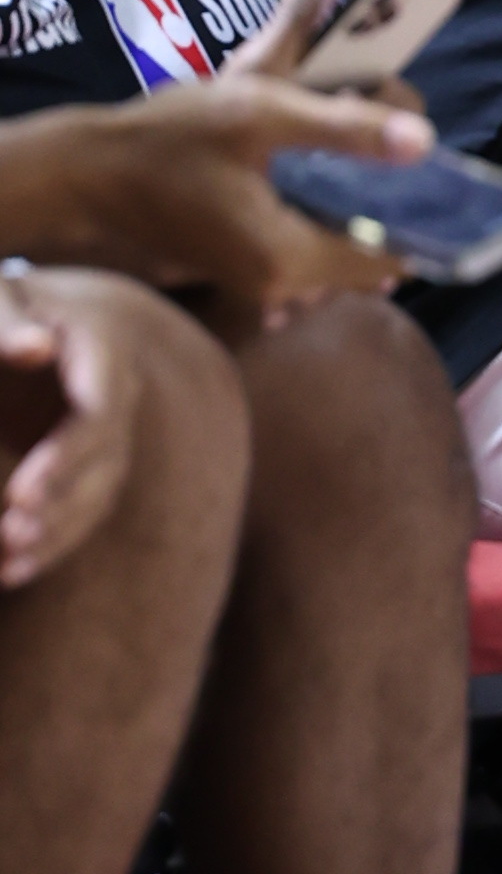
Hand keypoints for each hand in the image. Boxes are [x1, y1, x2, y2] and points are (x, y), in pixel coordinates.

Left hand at [0, 268, 165, 588]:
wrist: (43, 317)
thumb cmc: (12, 305)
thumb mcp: (1, 300)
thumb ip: (7, 322)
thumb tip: (36, 346)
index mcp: (103, 354)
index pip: (97, 414)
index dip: (65, 458)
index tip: (19, 493)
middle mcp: (117, 399)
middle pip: (104, 463)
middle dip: (60, 505)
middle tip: (12, 531)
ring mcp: (110, 436)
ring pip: (97, 496)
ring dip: (56, 535)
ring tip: (8, 560)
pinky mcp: (90, 464)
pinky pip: (82, 511)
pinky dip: (50, 545)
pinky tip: (9, 572)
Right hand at [6, 72, 431, 324]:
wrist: (86, 174)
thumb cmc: (167, 141)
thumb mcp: (261, 114)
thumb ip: (344, 129)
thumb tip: (422, 141)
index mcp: (291, 259)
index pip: (391, 257)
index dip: (422, 215)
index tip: (431, 169)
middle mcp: (281, 285)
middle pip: (369, 257)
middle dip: (388, 207)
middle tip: (388, 148)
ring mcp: (259, 283)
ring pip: (339, 252)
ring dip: (355, 209)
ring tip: (355, 150)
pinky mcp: (244, 268)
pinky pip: (308, 249)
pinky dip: (322, 214)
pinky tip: (316, 170)